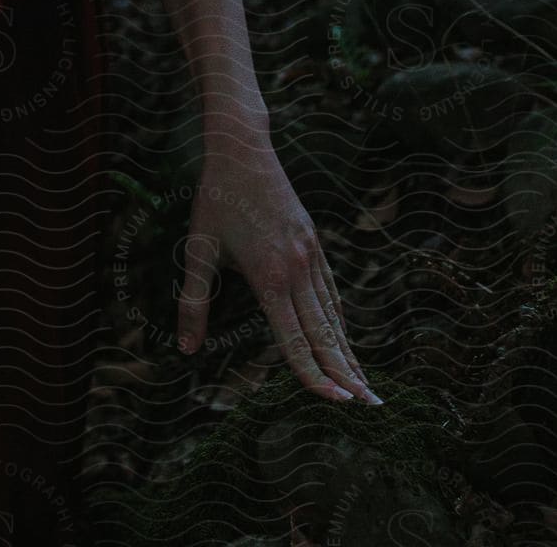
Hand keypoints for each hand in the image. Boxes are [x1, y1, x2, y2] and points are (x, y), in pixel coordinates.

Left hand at [177, 139, 381, 405]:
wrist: (243, 150)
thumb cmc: (215, 199)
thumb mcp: (198, 248)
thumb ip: (193, 302)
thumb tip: (184, 350)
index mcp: (268, 276)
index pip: (295, 339)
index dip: (315, 376)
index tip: (338, 405)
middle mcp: (296, 270)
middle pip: (325, 333)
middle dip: (347, 373)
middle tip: (371, 407)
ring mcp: (310, 255)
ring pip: (333, 313)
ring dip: (349, 350)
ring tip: (365, 382)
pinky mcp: (314, 242)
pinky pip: (331, 289)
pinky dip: (340, 318)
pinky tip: (344, 336)